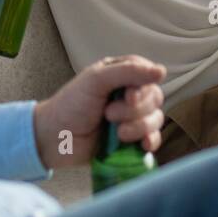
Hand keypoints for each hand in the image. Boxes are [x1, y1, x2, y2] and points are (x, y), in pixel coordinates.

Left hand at [33, 55, 165, 169]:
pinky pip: (154, 139)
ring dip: (139, 127)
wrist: (55, 138)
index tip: (128, 97)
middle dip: (135, 110)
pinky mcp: (132, 140)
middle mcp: (130, 94)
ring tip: (117, 133)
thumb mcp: (96, 80)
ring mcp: (132, 118)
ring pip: (156, 119)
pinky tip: (143, 145)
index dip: (143, 86)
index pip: (148, 73)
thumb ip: (127, 72)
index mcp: (122, 74)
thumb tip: (162, 71)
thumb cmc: (71, 104)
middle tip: (108, 114)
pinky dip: (151, 141)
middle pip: (155, 98)